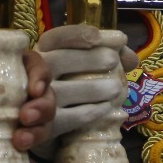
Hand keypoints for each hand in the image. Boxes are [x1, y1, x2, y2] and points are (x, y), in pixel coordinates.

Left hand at [0, 49, 54, 162]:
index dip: (39, 73)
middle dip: (43, 109)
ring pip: (38, 132)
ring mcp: (1, 134)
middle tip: (25, 118)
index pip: (26, 66)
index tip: (34, 88)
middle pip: (41, 101)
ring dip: (38, 136)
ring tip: (19, 143)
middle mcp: (2, 106)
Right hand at [34, 24, 133, 148]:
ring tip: (115, 89)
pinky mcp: (39, 127)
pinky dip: (86, 113)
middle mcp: (31, 74)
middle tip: (113, 60)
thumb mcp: (80, 70)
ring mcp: (32, 102)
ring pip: (58, 93)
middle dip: (86, 59)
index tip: (97, 37)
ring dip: (89, 89)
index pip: (54, 38)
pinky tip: (104, 109)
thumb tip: (131, 59)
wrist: (38, 126)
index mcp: (43, 55)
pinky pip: (62, 120)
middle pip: (54, 61)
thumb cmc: (64, 88)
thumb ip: (106, 58)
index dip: (74, 35)